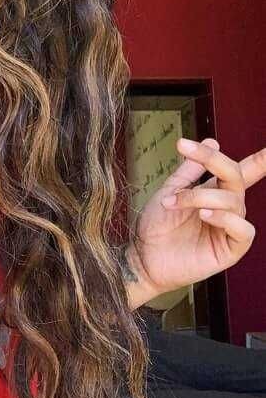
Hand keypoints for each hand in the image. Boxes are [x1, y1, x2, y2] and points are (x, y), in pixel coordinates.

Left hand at [126, 137, 263, 300]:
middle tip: (186, 148)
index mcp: (215, 192)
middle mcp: (226, 208)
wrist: (142, 256)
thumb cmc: (156, 226)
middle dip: (212, 160)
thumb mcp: (170, 190)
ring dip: (200, 196)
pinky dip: (224, 218)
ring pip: (233, 202)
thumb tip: (212, 140)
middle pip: (236, 177)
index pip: (241, 172)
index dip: (259, 161)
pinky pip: (243, 230)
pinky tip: (204, 215)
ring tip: (174, 202)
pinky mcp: (231, 250)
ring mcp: (229, 228)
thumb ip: (190, 170)